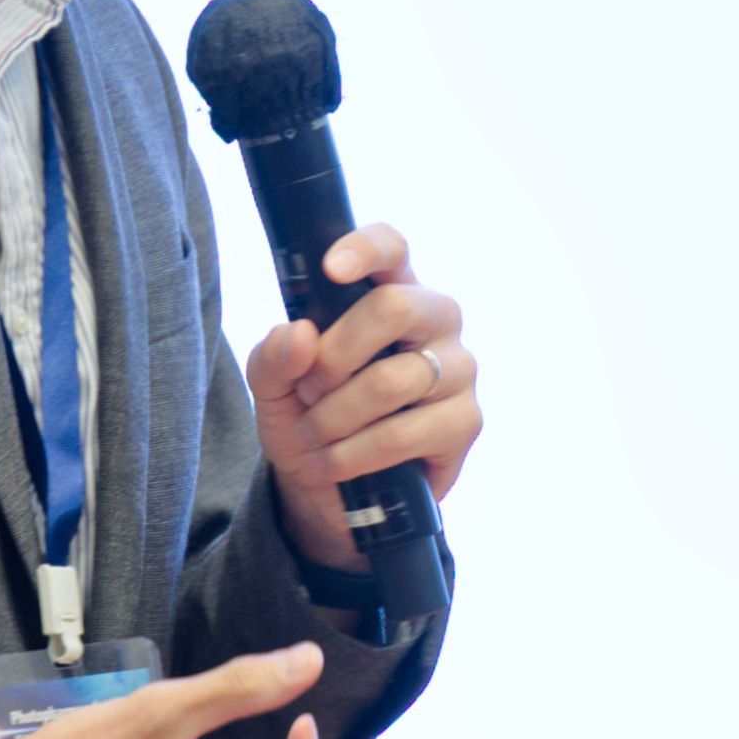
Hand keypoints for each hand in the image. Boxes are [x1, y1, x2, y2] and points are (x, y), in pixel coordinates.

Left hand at [246, 227, 481, 575]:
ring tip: (313, 436)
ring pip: (391, 381)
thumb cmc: (309, 416)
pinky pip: (402, 434)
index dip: (365, 249)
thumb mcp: (273, 387)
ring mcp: (458, 370)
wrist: (331, 490)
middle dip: (334, 356)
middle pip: (394, 308)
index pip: (391, 248)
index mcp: (391, 290)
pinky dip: (353, 453)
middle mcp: (435, 320)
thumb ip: (273, 356)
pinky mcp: (465, 422)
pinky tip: (334, 462)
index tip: (331, 269)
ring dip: (334, 417)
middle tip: (308, 390)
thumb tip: (299, 335)